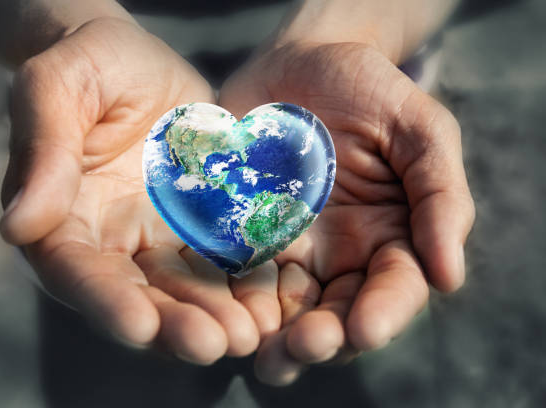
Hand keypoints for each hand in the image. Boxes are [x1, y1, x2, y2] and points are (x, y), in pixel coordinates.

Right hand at [0, 17, 272, 363]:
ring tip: (252, 333)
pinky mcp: (200, 226)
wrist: (140, 63)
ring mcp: (160, 237)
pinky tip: (272, 300)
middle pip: (140, 294)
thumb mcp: (57, 87)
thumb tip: (17, 227)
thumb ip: (42, 150)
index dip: (106, 301)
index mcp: (63, 219)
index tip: (139, 326)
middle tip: (213, 344)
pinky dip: (246, 283)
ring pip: (187, 287)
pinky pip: (224, 259)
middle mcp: (112, 242)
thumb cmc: (89, 65)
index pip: (78, 270)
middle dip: (174, 324)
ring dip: (217, 315)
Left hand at [219, 41, 474, 383]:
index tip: (364, 328)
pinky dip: (230, 300)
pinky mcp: (238, 233)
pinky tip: (221, 316)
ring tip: (267, 356)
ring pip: (283, 308)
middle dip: (323, 338)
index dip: (382, 312)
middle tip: (304, 347)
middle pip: (335, 313)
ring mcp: (285, 247)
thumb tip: (449, 276)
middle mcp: (337, 255)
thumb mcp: (420, 130)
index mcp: (388, 238)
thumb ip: (439, 196)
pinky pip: (234, 273)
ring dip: (275, 338)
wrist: (301, 62)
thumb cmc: (368, 92)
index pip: (393, 288)